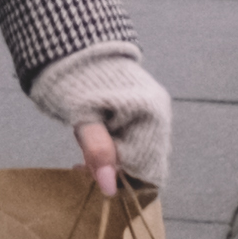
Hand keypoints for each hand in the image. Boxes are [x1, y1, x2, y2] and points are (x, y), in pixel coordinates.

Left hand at [28, 47, 173, 197]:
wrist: (76, 49)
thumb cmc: (80, 83)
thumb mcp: (85, 121)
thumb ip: (99, 153)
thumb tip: (110, 189)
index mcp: (153, 116)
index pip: (149, 168)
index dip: (122, 178)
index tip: (94, 174)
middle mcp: (160, 116)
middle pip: (143, 162)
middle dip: (114, 168)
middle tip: (82, 162)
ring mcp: (153, 113)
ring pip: (136, 153)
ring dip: (110, 158)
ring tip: (85, 145)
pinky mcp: (142, 111)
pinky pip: (132, 140)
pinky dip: (113, 147)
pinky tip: (93, 141)